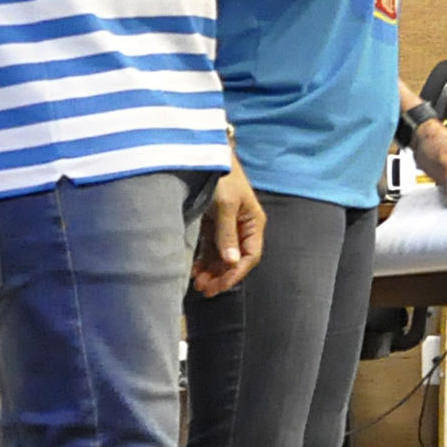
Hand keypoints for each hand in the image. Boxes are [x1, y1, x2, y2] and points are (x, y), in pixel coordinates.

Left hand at [194, 164, 266, 295]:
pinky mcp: (210, 224)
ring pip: (221, 256)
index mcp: (253, 223)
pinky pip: (209, 247)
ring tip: (197, 283)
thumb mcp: (226, 205)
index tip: (219, 285)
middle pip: (235, 260)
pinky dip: (203, 260)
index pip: (250, 256)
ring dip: (211, 271)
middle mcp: (242, 228)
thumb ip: (227, 234)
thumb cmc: (222, 177)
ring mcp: (226, 227)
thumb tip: (232, 262)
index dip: (236, 273)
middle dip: (221, 275)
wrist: (202, 157)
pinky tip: (194, 269)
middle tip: (204, 289)